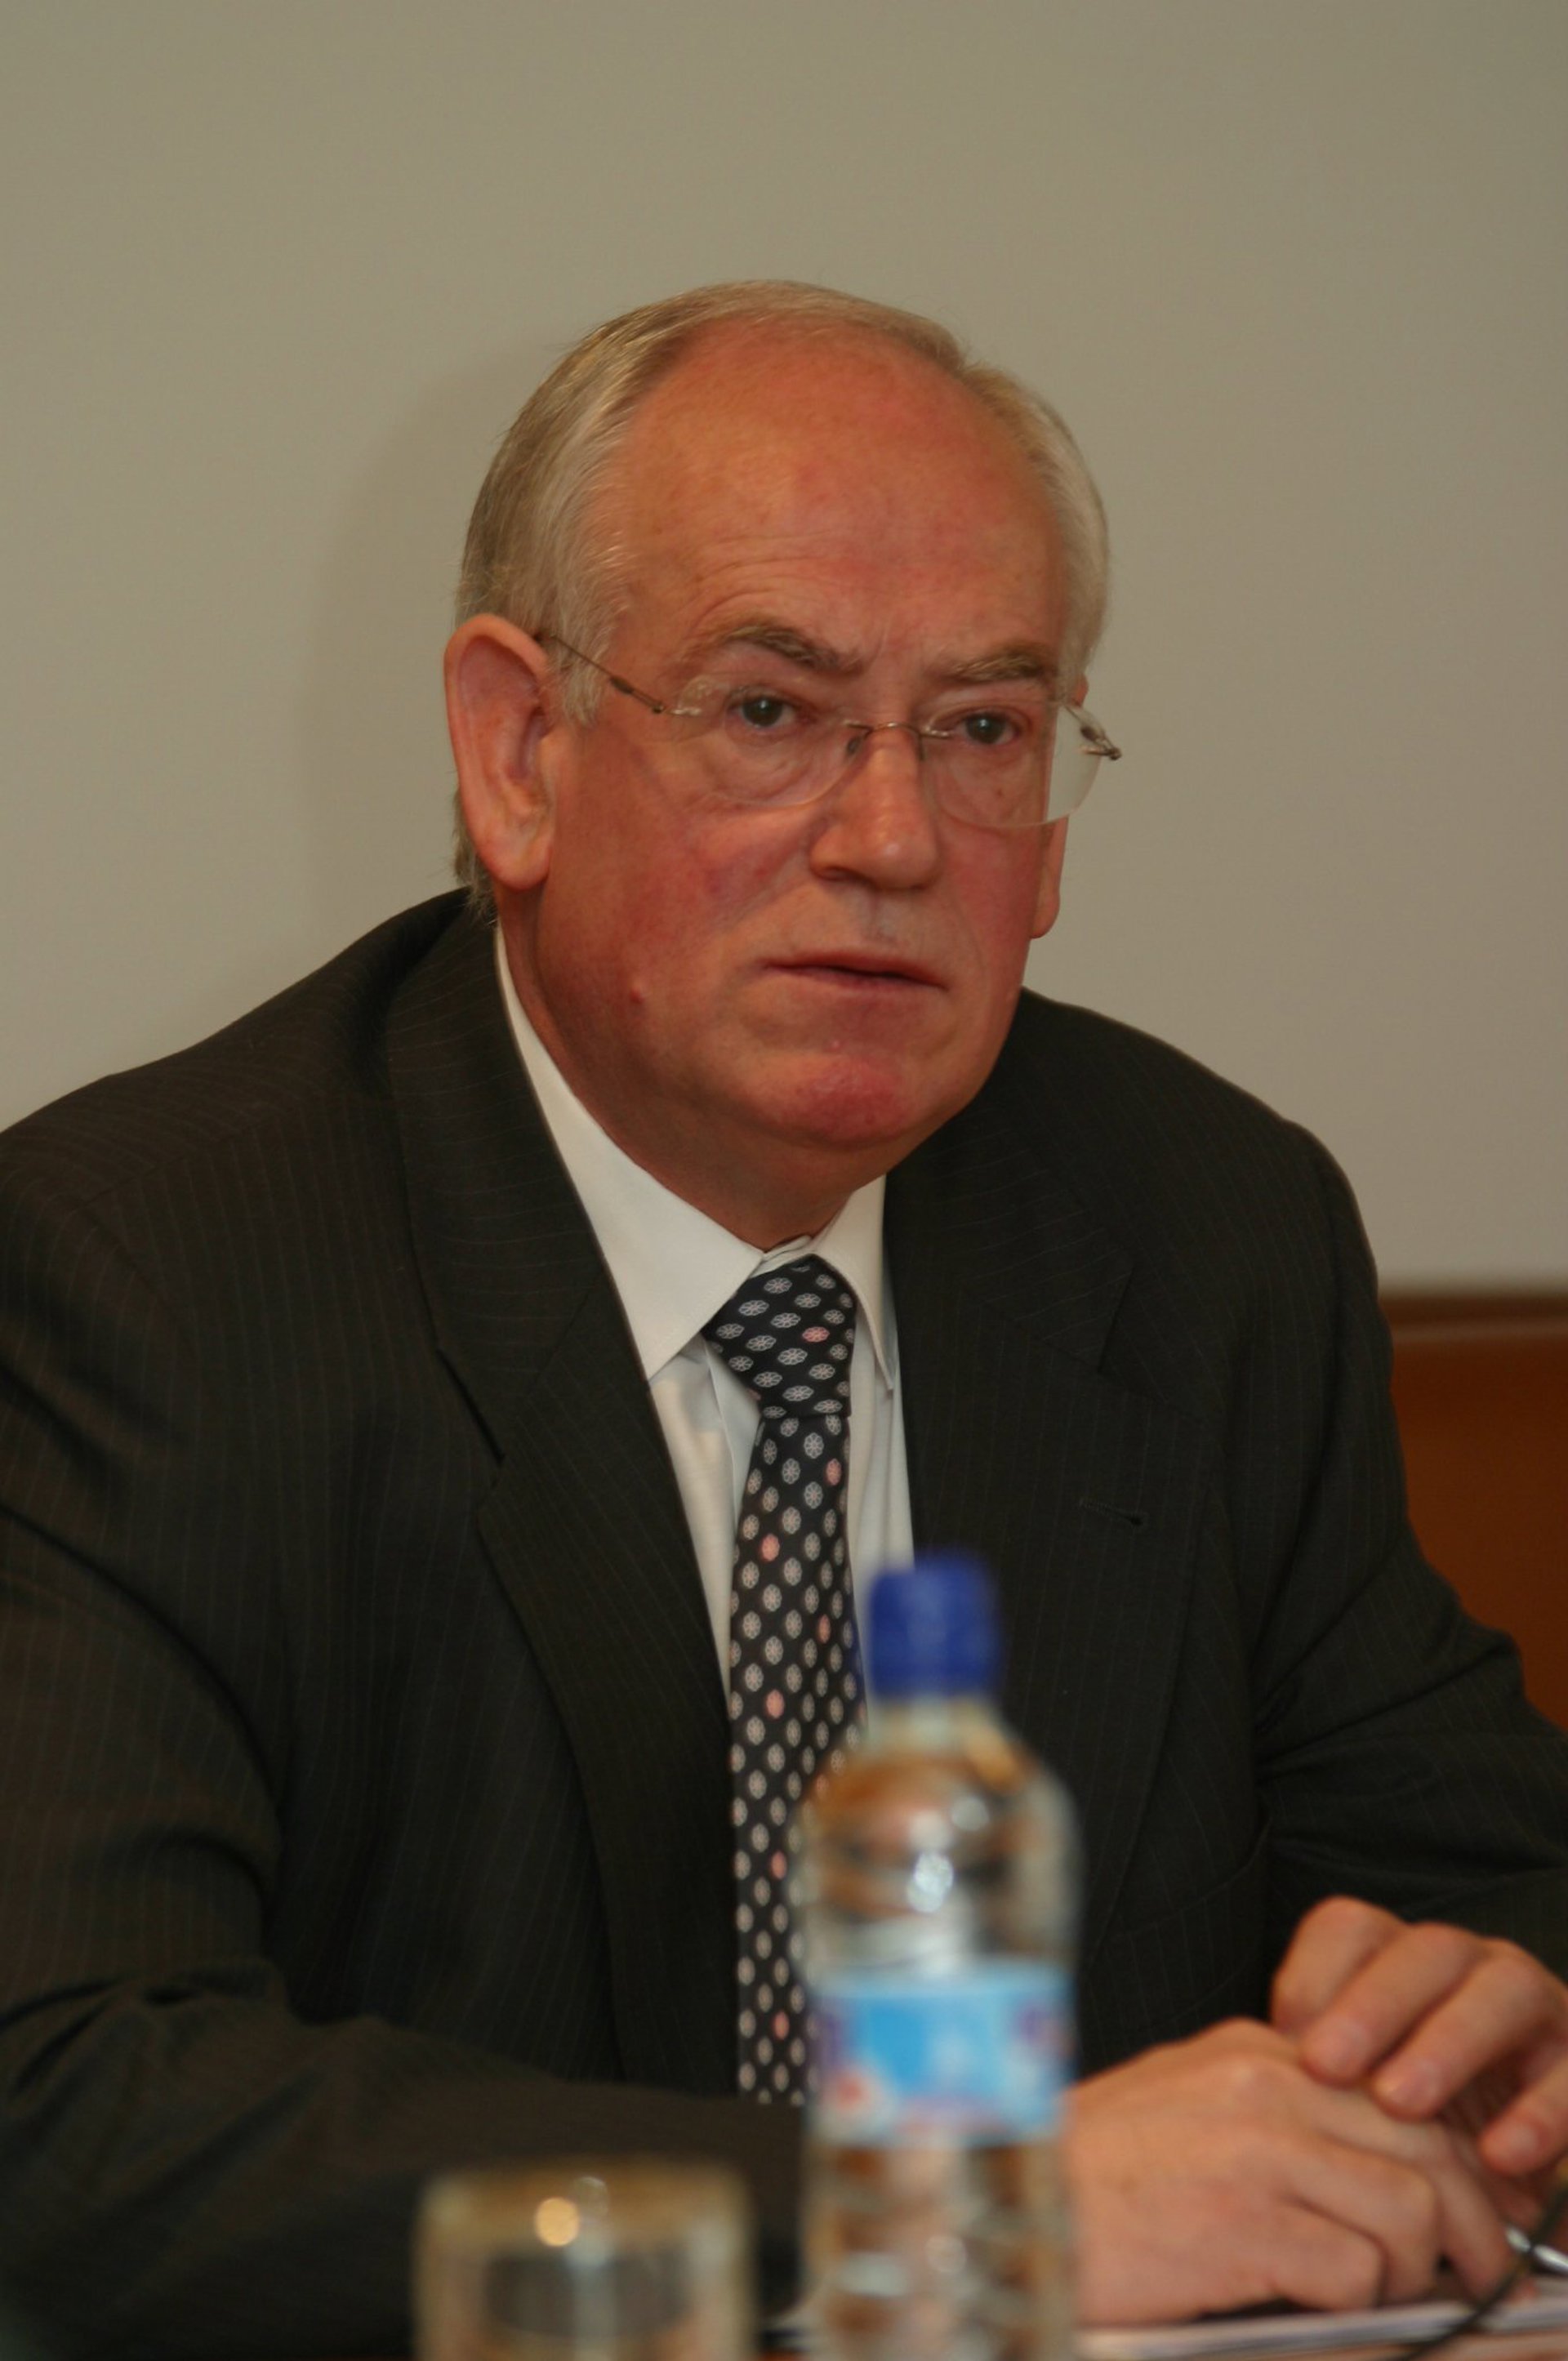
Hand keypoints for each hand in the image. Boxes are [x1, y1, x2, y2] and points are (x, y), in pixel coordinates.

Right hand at [1066, 2020, 1512, 2323]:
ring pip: (1408, 2207)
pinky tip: (1313, 2308)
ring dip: (1409, 2270)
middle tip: (1475, 2273)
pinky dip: (1358, 2304)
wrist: (994, 2204)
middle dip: (1469, 2220)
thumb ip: (1272, 2119)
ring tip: (1377, 2299)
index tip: (1464, 2213)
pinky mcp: (1244, 2222)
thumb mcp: (1186, 2112)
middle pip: (1425, 2143)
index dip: (1447, 2160)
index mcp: (1252, 2050)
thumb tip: (1368, 2173)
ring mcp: (1255, 2147)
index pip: (1397, 2090)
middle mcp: (1265, 2081)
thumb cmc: (1085, 2179)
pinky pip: (1356, 2270)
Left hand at [1273, 1898, 1567, 2184]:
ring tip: (1402, 2106)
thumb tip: (1252, 2078)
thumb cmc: (1420, 2122)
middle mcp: (1469, 1967)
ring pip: (1502, 1989)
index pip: (1352, 1929)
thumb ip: (1321, 2075)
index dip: (1316, 1976)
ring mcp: (1535, 2006)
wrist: (1516, 2163)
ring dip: (1449, 2043)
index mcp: (1402, 1961)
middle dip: (1373, 2006)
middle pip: (1423, 1953)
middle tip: (1327, 2069)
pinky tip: (1500, 2153)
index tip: (1284, 2039)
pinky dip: (1541, 2113)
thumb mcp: (1365, 2094)